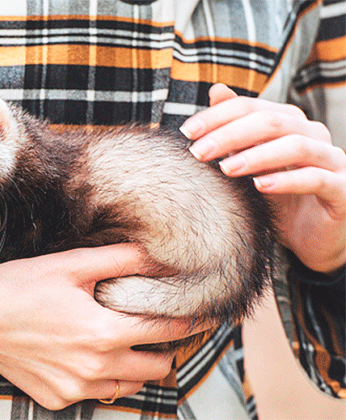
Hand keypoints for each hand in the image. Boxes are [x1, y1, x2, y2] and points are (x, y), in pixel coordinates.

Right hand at [0, 244, 208, 409]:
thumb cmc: (19, 285)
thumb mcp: (70, 264)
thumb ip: (120, 260)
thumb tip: (158, 255)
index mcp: (104, 333)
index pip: (168, 330)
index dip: (192, 320)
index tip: (206, 313)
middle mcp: (95, 369)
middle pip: (158, 365)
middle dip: (165, 345)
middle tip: (156, 325)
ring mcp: (76, 389)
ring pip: (131, 383)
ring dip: (136, 363)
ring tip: (122, 338)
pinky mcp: (57, 399)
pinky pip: (97, 394)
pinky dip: (103, 376)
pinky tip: (86, 352)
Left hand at [181, 84, 345, 272]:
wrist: (312, 236)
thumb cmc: (277, 196)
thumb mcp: (250, 161)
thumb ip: (235, 129)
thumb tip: (216, 89)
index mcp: (290, 123)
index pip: (251, 108)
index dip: (218, 116)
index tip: (187, 132)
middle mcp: (314, 135)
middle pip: (271, 122)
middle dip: (230, 135)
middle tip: (199, 152)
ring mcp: (332, 160)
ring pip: (297, 146)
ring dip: (257, 156)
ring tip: (226, 169)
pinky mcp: (343, 189)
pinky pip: (317, 178)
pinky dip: (287, 180)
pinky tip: (260, 186)